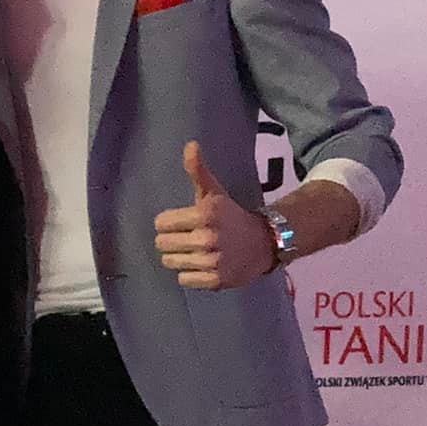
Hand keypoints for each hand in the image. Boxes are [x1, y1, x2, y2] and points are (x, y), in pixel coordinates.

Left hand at [153, 142, 275, 291]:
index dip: (168, 222)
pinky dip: (190, 274)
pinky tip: (202, 265)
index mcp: (203, 215)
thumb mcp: (214, 192)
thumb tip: (190, 144)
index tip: (182, 222)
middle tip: (188, 237)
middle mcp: (206, 239)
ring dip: (179, 257)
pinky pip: (184, 279)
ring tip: (195, 251)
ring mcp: (211, 261)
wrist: (264, 242)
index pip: (161, 223)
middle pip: (162, 244)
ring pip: (170, 262)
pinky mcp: (215, 281)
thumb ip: (198, 170)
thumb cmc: (231, 215)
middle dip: (172, 240)